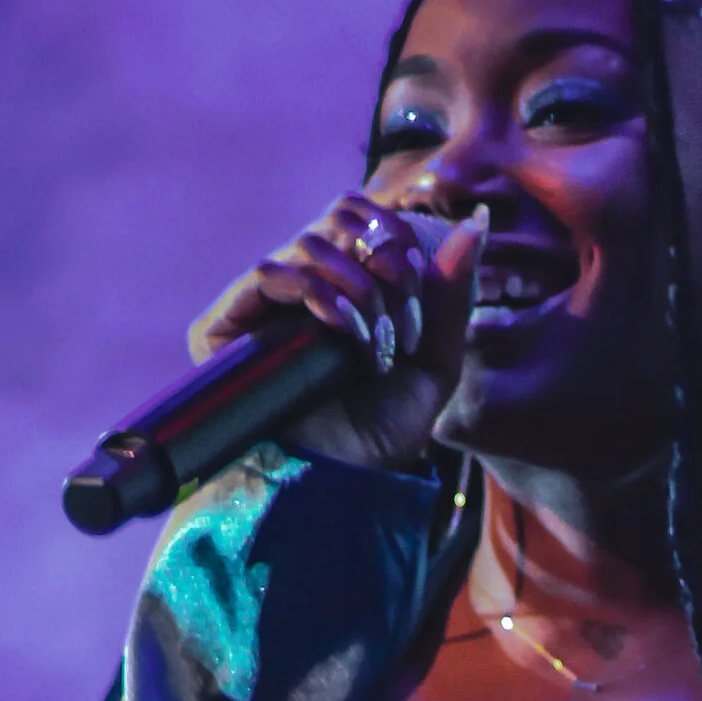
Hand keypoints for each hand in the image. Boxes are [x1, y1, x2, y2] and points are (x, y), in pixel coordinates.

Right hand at [187, 196, 485, 473]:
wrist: (330, 484)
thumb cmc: (376, 435)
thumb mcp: (433, 364)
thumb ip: (451, 294)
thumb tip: (477, 220)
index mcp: (342, 286)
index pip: (367, 218)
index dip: (401, 242)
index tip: (419, 307)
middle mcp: (298, 286)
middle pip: (342, 216)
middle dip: (386, 261)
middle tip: (401, 323)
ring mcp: (259, 302)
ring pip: (312, 242)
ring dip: (360, 290)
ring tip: (374, 347)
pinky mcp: (224, 322)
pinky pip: (271, 271)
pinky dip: (320, 293)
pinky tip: (344, 334)